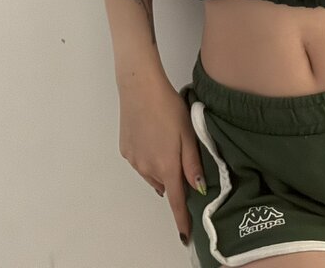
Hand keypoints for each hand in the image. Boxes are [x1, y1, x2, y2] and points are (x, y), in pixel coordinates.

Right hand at [117, 77, 205, 245]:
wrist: (140, 88)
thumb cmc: (168, 107)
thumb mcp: (188, 134)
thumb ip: (193, 164)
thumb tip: (198, 189)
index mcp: (167, 166)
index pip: (176, 202)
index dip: (182, 220)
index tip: (185, 235)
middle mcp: (148, 169)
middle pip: (165, 185)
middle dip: (175, 180)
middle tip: (182, 156)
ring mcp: (134, 161)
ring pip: (152, 174)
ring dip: (161, 168)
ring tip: (167, 142)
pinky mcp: (125, 151)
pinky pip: (141, 163)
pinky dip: (149, 158)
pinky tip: (153, 137)